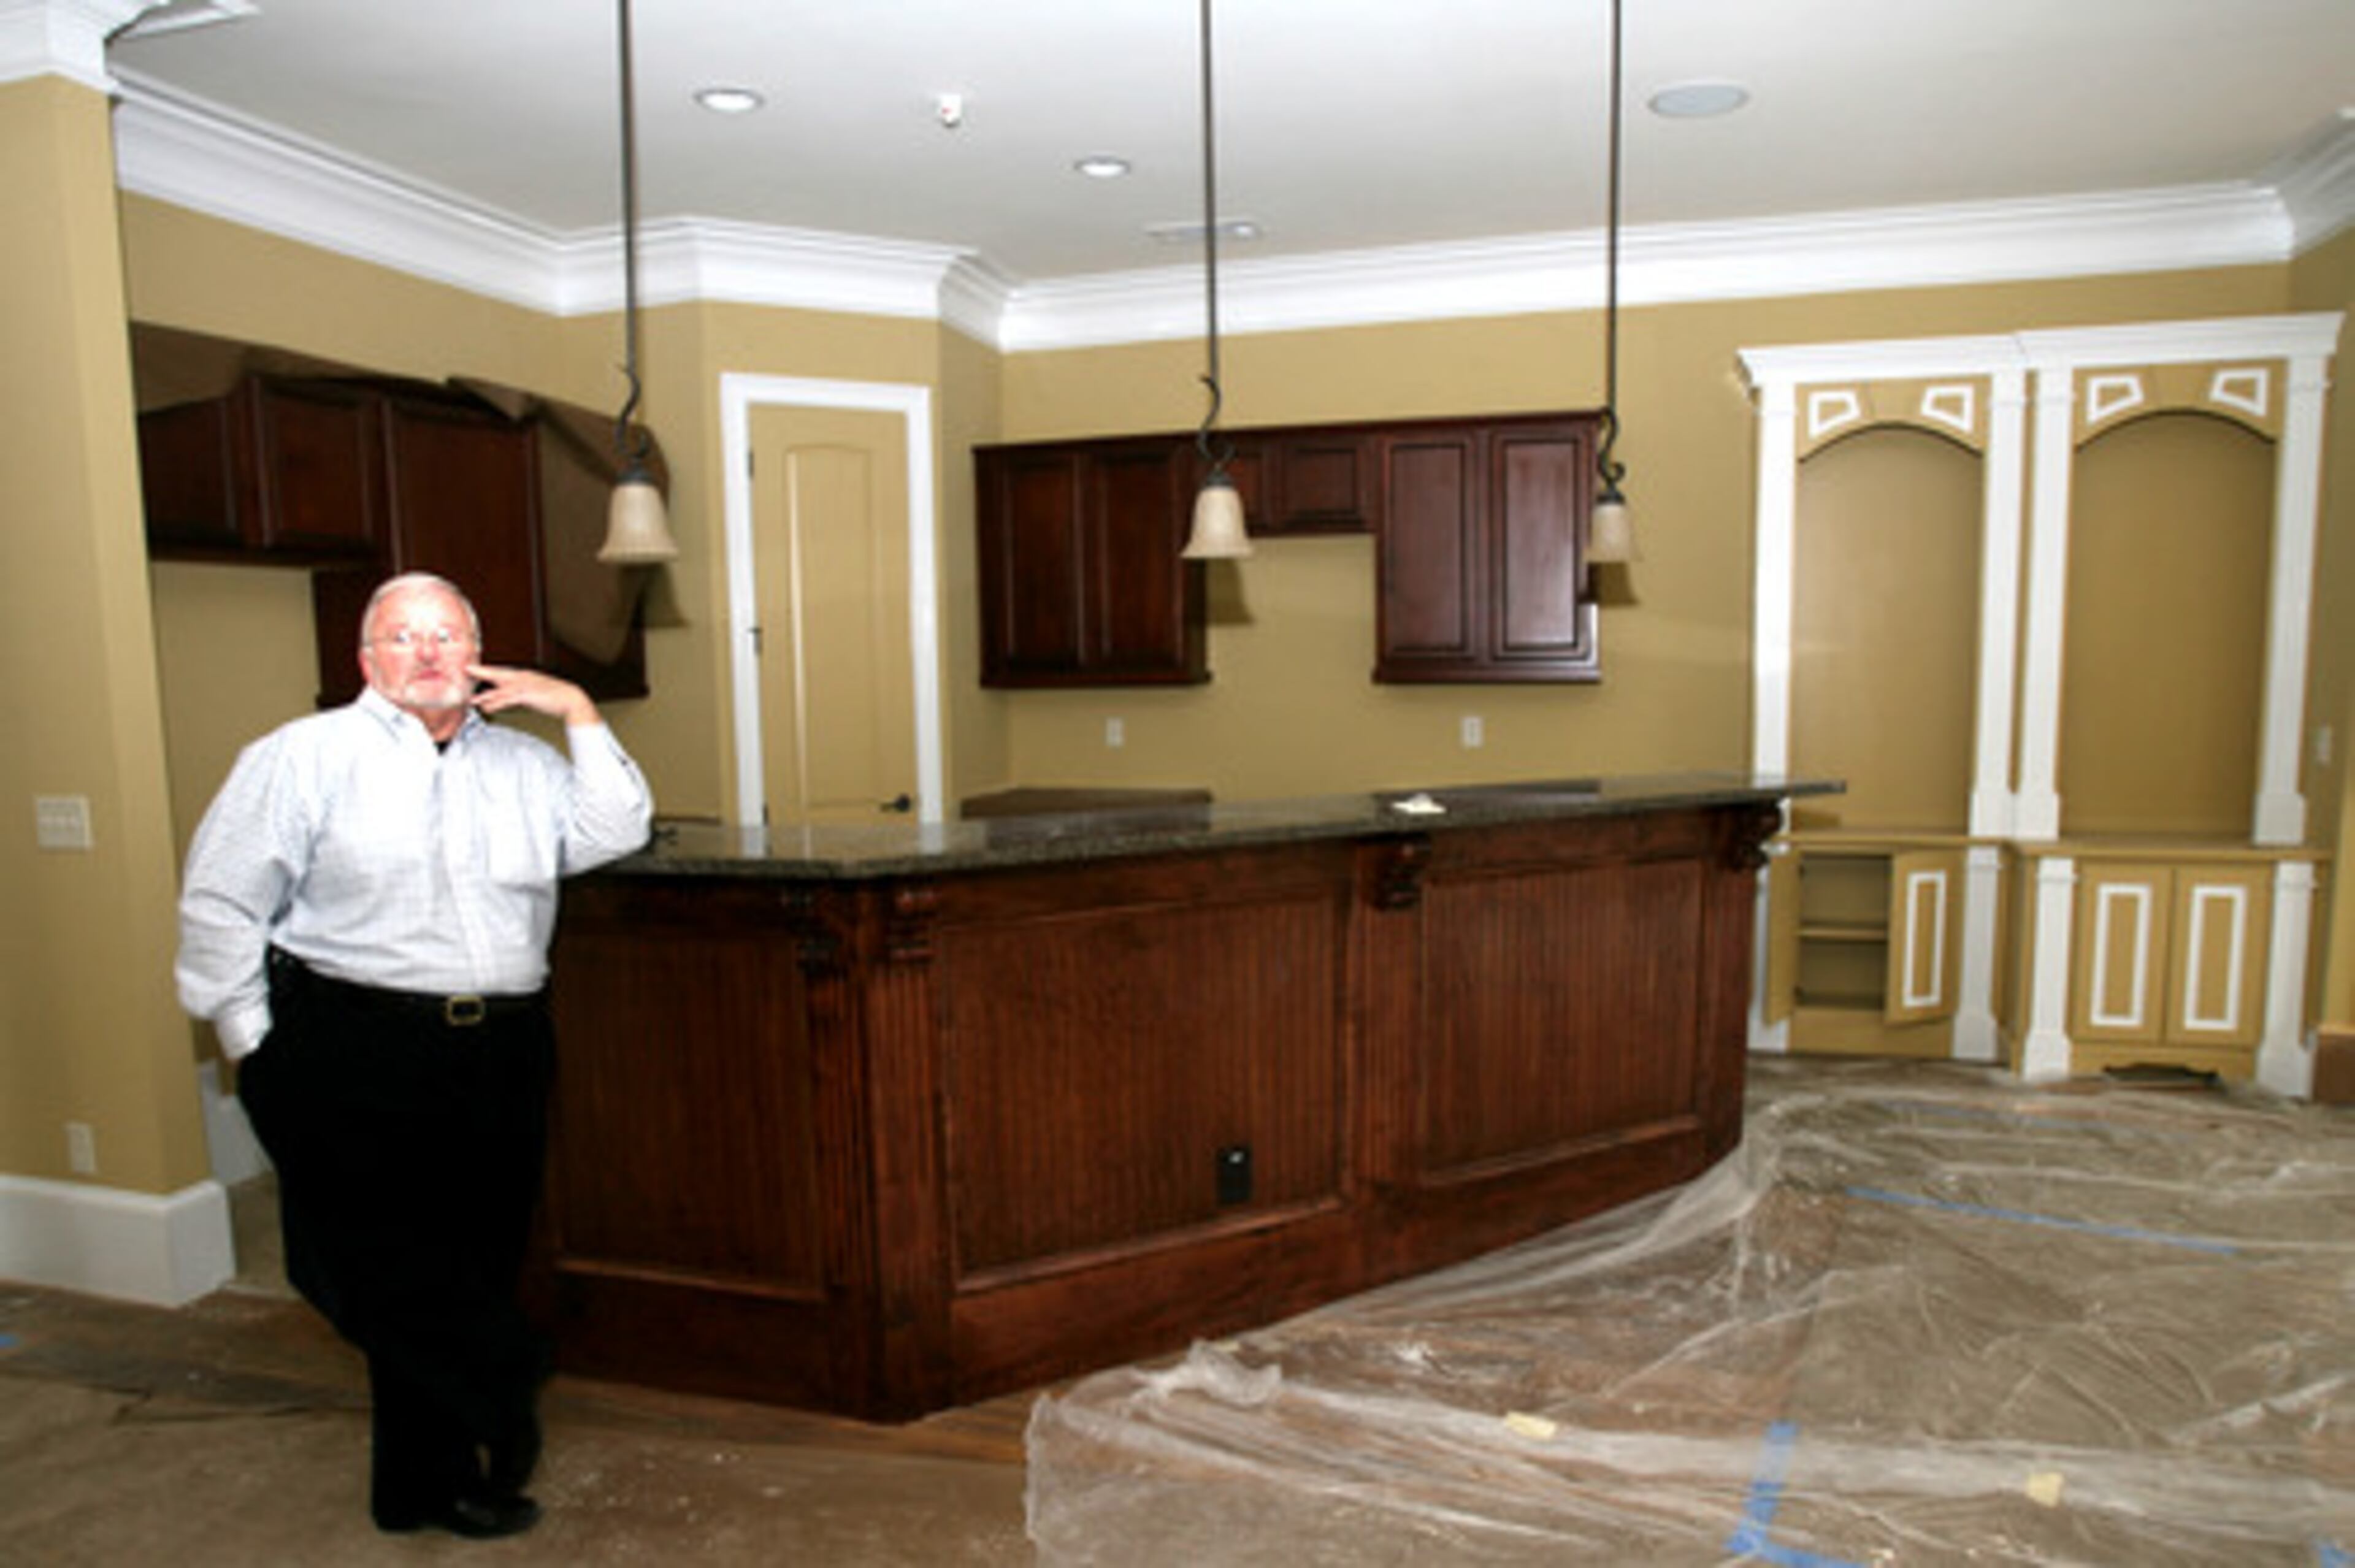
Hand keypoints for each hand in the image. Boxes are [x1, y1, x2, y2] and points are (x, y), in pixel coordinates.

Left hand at [467, 664, 597, 727]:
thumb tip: (511, 700)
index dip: (488, 671)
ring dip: (485, 694)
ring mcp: (524, 685)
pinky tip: (487, 707)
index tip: (475, 670)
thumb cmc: (556, 697)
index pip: (502, 673)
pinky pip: (507, 699)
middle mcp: (523, 677)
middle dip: (481, 672)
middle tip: (466, 670)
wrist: (571, 699)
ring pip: (500, 689)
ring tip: (472, 699)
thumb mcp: (536, 693)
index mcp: (525, 675)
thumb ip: (521, 695)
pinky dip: (496, 703)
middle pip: (497, 674)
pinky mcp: (527, 695)